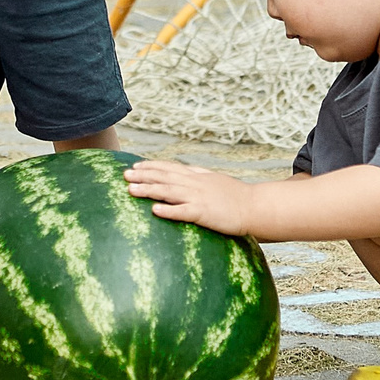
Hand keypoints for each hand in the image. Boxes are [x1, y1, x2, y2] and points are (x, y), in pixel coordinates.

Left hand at [126, 160, 254, 235]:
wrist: (255, 207)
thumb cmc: (235, 196)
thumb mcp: (215, 180)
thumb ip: (198, 176)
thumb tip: (182, 173)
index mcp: (197, 176)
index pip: (170, 167)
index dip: (151, 166)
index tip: (135, 166)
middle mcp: (195, 184)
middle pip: (165, 177)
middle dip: (143, 176)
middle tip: (124, 175)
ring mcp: (199, 198)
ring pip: (169, 192)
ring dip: (149, 190)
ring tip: (131, 190)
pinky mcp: (204, 213)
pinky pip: (183, 212)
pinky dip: (168, 210)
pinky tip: (154, 210)